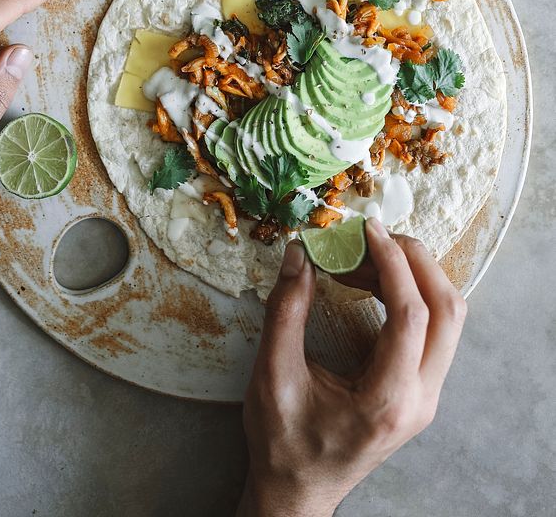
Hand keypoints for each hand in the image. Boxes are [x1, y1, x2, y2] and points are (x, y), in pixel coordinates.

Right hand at [238, 218, 466, 516]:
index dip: (392, 264)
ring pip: (449, 318)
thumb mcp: (271, 376)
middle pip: (447, 311)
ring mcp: (426, 397)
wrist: (298, 491)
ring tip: (366, 256)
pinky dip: (411, 293)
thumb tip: (296, 254)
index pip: (411, 316)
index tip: (367, 230)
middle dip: (414, 261)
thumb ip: (285, 312)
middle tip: (371, 235)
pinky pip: (435, 329)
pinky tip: (372, 281)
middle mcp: (420, 400)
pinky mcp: (420, 390)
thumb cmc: (283, 443)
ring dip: (415, 275)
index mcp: (387, 401)